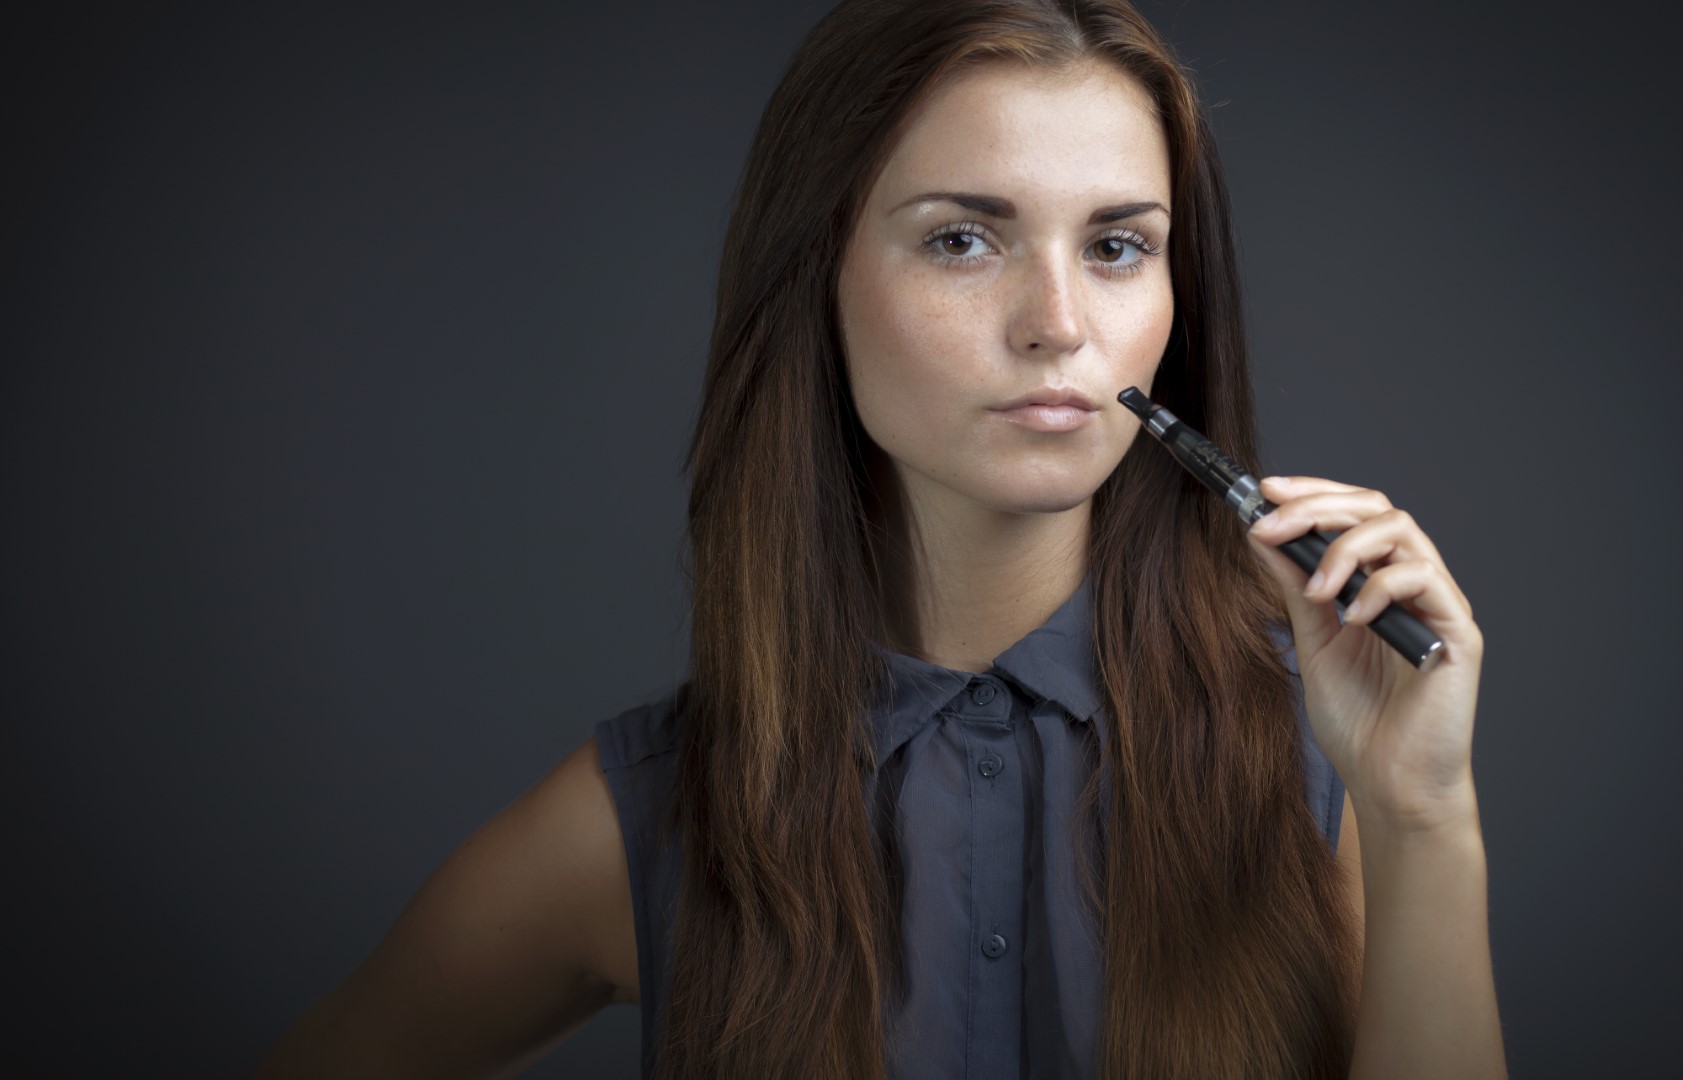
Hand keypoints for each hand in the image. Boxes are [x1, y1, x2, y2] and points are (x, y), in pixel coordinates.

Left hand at [1245, 475, 1484, 829]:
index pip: (1354, 513)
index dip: (1313, 492)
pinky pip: (1424, 580)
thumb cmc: (1358, 722)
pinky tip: (1353, 618)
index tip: (1265, 491)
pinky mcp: (1458, 632)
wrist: (1389, 784)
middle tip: (1272, 524)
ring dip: (1346, 547)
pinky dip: (1380, 587)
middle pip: (1377, 509)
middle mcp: (1411, 585)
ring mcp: (1437, 605)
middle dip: (1318, 508)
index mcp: (1377, 582)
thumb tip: (1262, 533)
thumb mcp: (1312, 641)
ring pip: (1402, 532)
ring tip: (1315, 590)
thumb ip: (1294, 587)